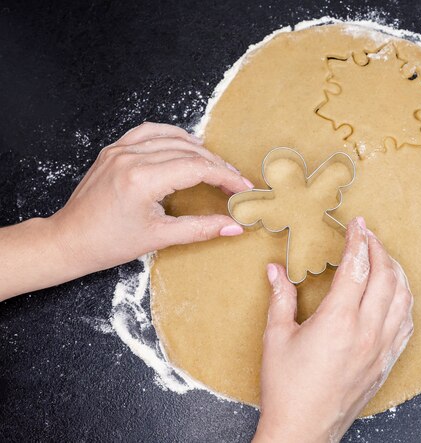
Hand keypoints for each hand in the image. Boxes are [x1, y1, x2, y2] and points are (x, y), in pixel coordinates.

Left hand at [48, 122, 253, 275]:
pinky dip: (172, 136)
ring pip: (172, 138)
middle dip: (218, 166)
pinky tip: (186, 144)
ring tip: (217, 166)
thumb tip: (233, 226)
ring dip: (199, 150)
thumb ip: (201, 228)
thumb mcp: (159, 237)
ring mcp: (120, 149)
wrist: (69, 240)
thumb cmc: (108, 243)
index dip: (226, 177)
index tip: (243, 188)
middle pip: (189, 152)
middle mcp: (131, 157)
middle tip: (236, 182)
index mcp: (142, 179)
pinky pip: (149, 131)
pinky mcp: (114, 149)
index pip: (198, 168)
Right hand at [253, 217, 413, 442]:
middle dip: (379, 249)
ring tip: (384, 258)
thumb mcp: (276, 338)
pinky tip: (397, 294)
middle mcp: (367, 331)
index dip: (358, 240)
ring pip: (403, 298)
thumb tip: (275, 270)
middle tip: (369, 235)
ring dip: (397, 272)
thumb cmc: (286, 388)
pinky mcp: (386, 362)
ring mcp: (381, 348)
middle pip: (386, 276)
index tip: (358, 223)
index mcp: (338, 321)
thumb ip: (280, 298)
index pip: (356, 267)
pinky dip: (405, 301)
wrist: (303, 431)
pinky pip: (407, 324)